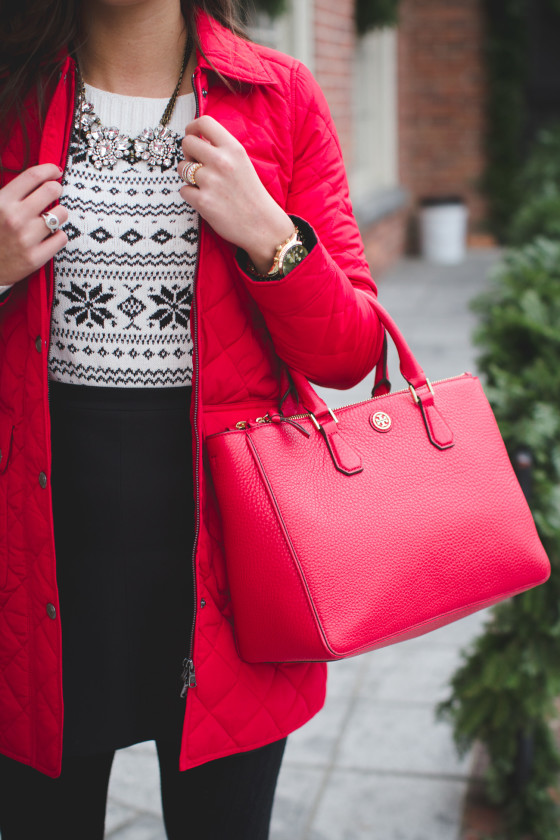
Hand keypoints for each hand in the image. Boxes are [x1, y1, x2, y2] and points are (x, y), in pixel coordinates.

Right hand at [0, 163, 68, 288]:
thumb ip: (12, 194)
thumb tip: (38, 178)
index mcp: (2, 202)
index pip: (32, 176)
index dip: (48, 170)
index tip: (55, 171)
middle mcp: (15, 218)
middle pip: (51, 190)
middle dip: (56, 189)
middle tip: (54, 193)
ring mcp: (26, 238)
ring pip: (61, 214)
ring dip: (59, 214)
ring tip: (50, 218)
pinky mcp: (35, 258)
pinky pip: (62, 238)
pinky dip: (58, 236)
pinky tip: (49, 237)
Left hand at [177, 116, 294, 273]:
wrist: (262, 225)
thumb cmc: (251, 195)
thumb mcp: (242, 163)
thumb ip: (222, 150)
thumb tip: (196, 141)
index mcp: (233, 149)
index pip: (204, 122)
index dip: (192, 128)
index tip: (192, 135)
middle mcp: (221, 161)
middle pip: (187, 143)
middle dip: (187, 154)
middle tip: (196, 165)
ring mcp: (211, 182)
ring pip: (182, 168)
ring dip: (188, 176)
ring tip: (204, 185)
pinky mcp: (203, 202)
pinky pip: (183, 190)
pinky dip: (190, 195)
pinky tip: (205, 200)